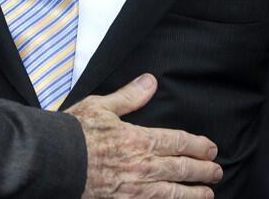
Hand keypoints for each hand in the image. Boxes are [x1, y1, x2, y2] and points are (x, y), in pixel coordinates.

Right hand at [67, 73, 221, 198]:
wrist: (52, 161)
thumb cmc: (73, 133)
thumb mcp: (100, 106)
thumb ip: (129, 97)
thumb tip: (150, 82)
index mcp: (139, 139)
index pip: (178, 142)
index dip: (198, 146)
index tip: (210, 148)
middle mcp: (143, 167)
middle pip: (182, 169)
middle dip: (204, 171)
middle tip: (216, 171)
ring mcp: (136, 190)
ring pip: (175, 193)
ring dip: (195, 193)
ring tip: (207, 194)